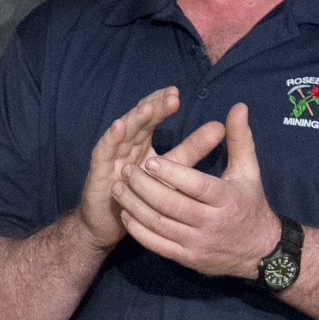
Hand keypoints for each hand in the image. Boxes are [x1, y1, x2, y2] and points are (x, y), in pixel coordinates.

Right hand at [75, 87, 179, 249]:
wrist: (112, 225)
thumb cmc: (141, 198)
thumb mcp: (172, 171)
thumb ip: (192, 149)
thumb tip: (219, 127)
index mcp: (142, 144)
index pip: (151, 118)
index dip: (161, 104)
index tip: (176, 93)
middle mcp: (125, 147)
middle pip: (139, 122)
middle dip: (153, 108)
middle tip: (170, 97)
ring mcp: (111, 158)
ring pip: (122, 134)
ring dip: (133, 120)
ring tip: (147, 109)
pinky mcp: (99, 172)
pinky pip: (103, 152)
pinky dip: (111, 138)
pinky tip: (119, 126)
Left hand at [113, 100, 281, 279]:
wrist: (259, 251)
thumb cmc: (249, 204)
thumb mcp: (248, 171)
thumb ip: (239, 139)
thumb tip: (238, 106)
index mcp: (228, 199)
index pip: (196, 185)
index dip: (172, 173)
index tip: (149, 159)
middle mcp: (213, 223)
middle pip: (171, 205)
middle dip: (144, 187)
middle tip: (125, 169)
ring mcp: (198, 243)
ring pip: (159, 224)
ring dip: (134, 206)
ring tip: (118, 187)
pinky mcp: (187, 258)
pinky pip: (157, 244)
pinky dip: (139, 229)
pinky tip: (126, 213)